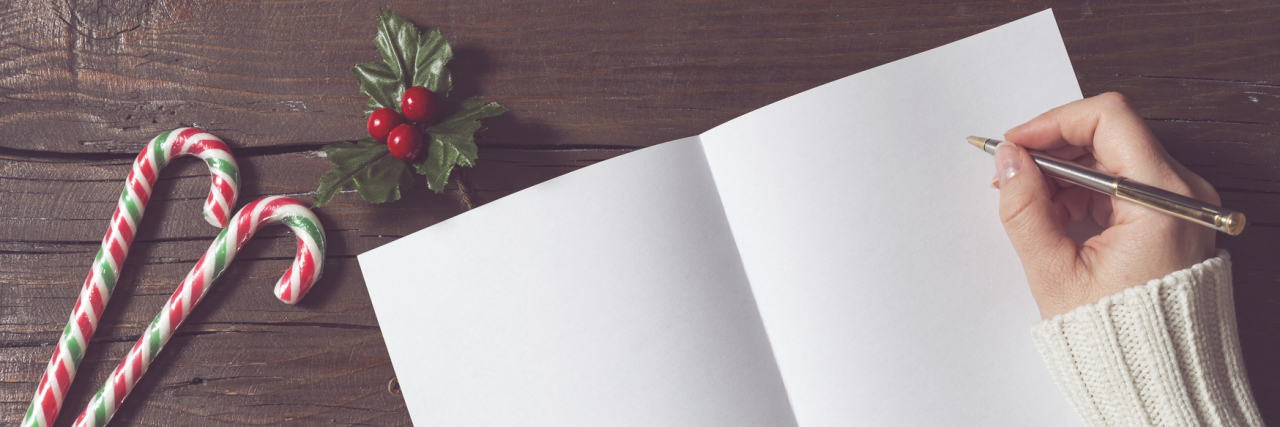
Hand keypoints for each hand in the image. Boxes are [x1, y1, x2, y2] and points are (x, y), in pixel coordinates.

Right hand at [994, 92, 1218, 318]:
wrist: (1159, 373)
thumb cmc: (1118, 335)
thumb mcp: (1056, 273)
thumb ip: (1025, 209)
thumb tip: (1008, 160)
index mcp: (1161, 199)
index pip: (1108, 119)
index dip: (1054, 122)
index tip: (1017, 142)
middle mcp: (1182, 191)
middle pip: (1111, 134)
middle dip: (1055, 149)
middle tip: (1013, 175)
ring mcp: (1181, 202)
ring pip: (1114, 156)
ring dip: (1066, 171)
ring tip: (1033, 205)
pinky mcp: (1173, 214)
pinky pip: (1124, 180)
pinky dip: (1085, 189)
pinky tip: (1057, 216)